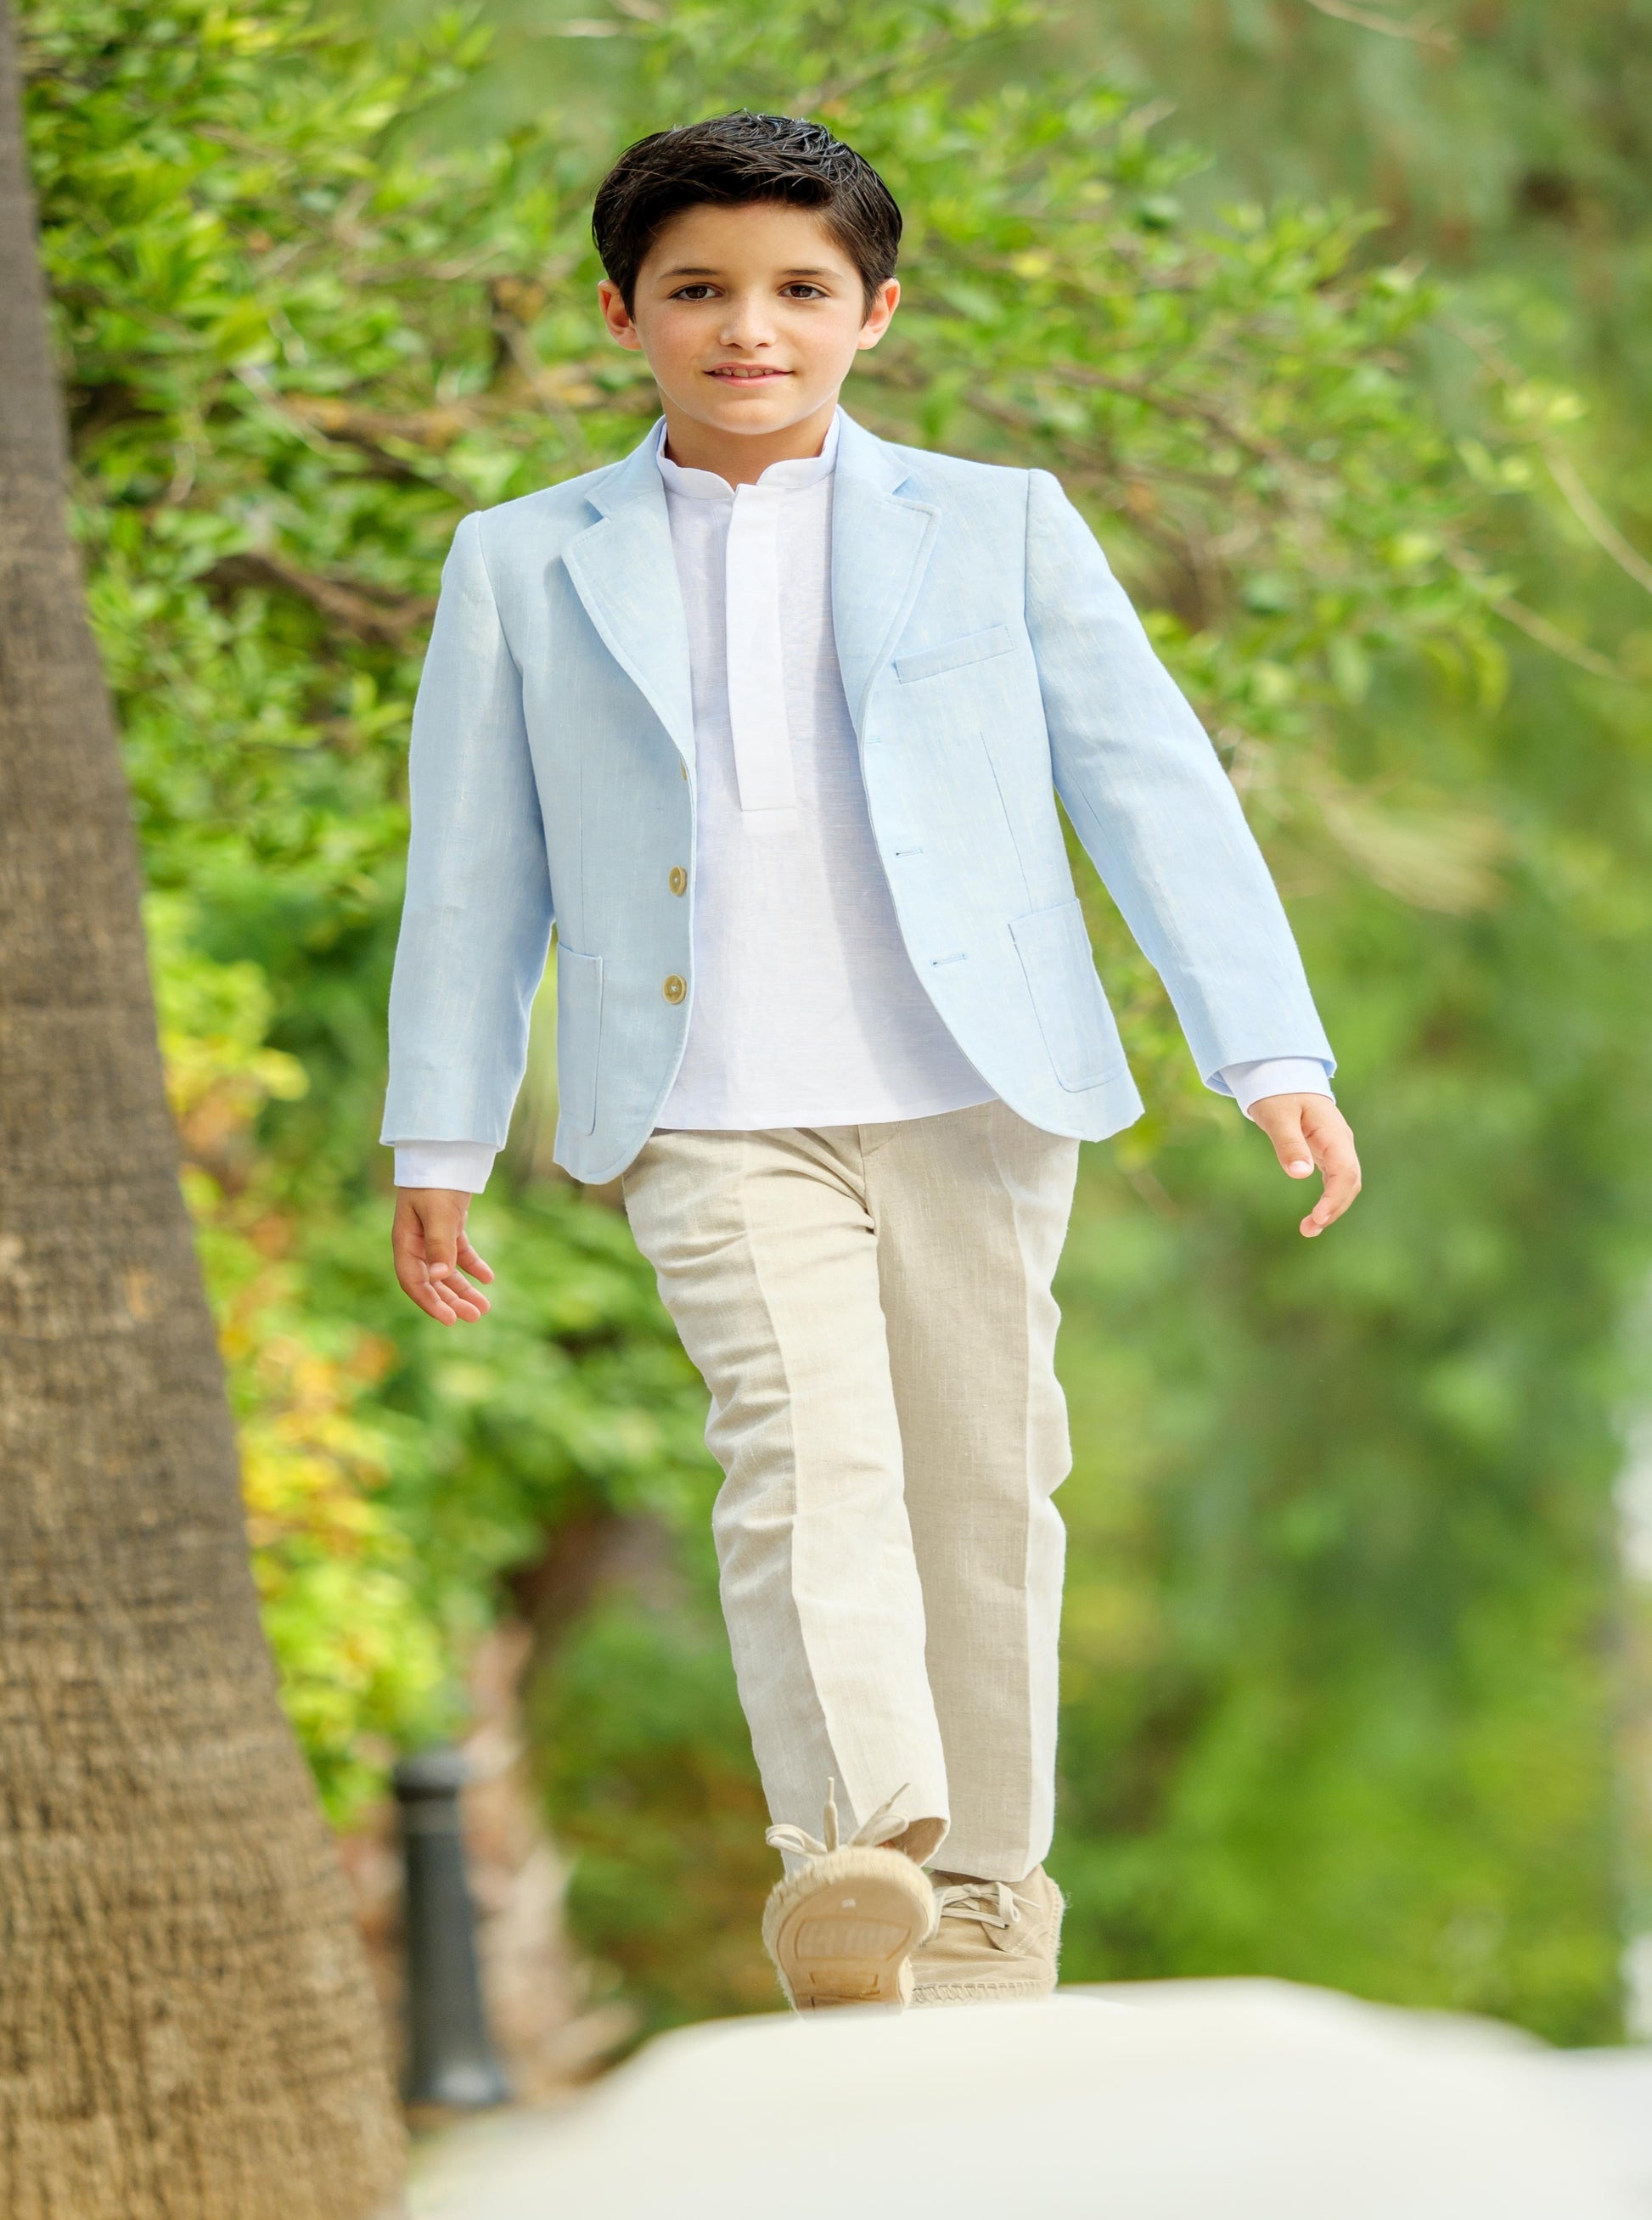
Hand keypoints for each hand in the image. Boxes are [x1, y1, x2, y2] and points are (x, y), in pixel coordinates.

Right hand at [392, 1188, 495, 1322]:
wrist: (444, 1150)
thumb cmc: (435, 1181)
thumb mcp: (438, 1214)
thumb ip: (440, 1245)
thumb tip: (440, 1279)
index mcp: (404, 1241)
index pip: (414, 1281)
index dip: (430, 1302)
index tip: (451, 1319)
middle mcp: (416, 1243)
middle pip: (433, 1281)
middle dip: (453, 1300)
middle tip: (475, 1317)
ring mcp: (432, 1236)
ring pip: (448, 1271)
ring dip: (464, 1289)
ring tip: (484, 1307)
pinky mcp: (449, 1227)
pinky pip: (460, 1254)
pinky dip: (473, 1266)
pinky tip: (489, 1278)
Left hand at [1247, 1094, 1360, 1237]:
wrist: (1282, 1075)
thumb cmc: (1279, 1093)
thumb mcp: (1278, 1116)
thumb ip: (1289, 1143)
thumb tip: (1300, 1175)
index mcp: (1334, 1134)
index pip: (1345, 1172)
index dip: (1334, 1198)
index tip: (1317, 1217)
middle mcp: (1341, 1143)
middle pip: (1350, 1183)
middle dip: (1334, 1208)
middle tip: (1309, 1229)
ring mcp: (1336, 1149)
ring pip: (1344, 1184)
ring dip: (1331, 1208)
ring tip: (1308, 1229)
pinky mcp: (1327, 1153)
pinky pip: (1334, 1180)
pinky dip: (1327, 1199)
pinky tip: (1313, 1217)